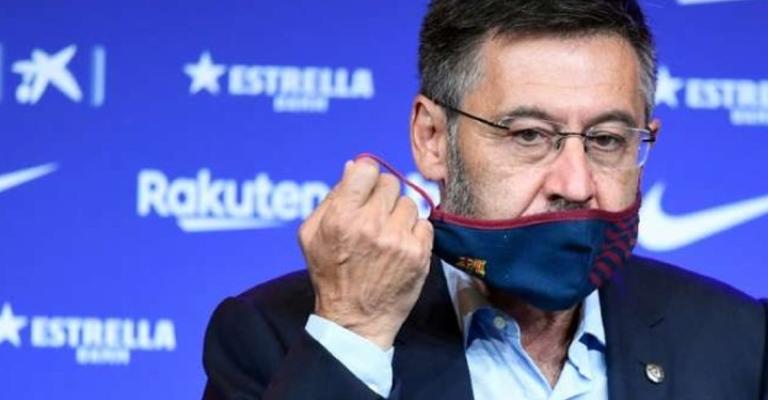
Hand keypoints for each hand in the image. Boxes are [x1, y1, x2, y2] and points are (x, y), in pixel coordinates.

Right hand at [298, 158, 433, 348]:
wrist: (356, 319)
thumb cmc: (330, 274)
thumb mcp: (312, 235)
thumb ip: (331, 197)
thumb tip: (352, 166)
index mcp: (341, 216)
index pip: (367, 168)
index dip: (366, 176)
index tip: (365, 188)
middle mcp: (370, 224)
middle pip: (391, 182)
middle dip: (382, 196)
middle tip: (374, 216)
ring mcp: (397, 239)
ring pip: (409, 202)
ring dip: (399, 215)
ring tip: (386, 236)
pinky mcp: (418, 253)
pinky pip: (424, 224)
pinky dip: (414, 233)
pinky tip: (400, 247)